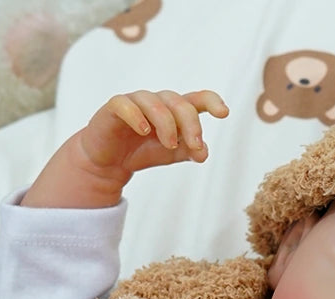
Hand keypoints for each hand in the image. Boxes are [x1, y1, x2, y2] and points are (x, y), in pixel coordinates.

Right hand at [79, 89, 228, 176]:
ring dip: (167, 124)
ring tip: (169, 144)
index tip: (224, 113)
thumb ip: (190, 151)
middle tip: (195, 146)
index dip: (211, 101)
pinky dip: (136, 116)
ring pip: (156, 103)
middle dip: (191, 124)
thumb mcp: (173, 154)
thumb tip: (204, 153)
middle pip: (180, 103)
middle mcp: (157, 102)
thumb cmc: (144, 151)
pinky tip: (144, 131)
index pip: (196, 99)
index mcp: (175, 111)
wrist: (111, 163)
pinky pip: (125, 104)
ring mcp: (135, 102)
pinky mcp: (114, 108)